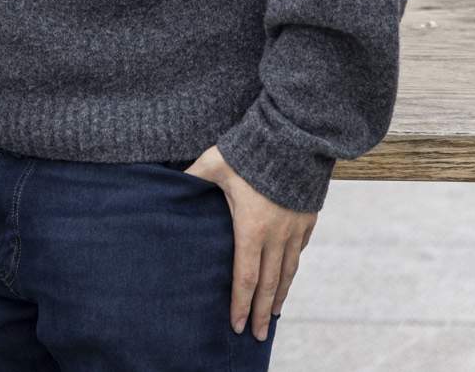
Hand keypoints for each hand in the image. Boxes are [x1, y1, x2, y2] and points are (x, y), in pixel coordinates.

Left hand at [185, 146, 315, 339]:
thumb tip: (167, 185)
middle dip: (262, 312)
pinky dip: (291, 269)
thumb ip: (192, 178)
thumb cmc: (250, 151)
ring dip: (280, 296)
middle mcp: (276, 235)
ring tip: (274, 314)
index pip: (245, 276)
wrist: (294, 138)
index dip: (240, 303)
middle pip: (269, 283)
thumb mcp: (214, 164)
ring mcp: (294, 229)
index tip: (237, 325)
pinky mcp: (307, 219)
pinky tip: (286, 277)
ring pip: (287, 271)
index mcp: (250, 227)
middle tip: (258, 335)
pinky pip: (298, 251)